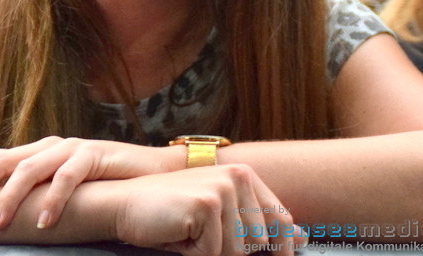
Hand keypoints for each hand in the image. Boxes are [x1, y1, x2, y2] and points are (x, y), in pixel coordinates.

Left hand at [0, 136, 175, 227]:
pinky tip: (43, 222)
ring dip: (10, 198)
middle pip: (3, 160)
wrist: (153, 171)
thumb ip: (36, 195)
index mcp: (37, 152)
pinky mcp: (95, 155)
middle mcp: (49, 146)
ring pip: (31, 169)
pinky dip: (54, 200)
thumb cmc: (104, 185)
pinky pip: (69, 178)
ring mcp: (71, 148)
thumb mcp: (63, 190)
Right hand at [113, 165, 305, 255]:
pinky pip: (212, 254)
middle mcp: (238, 177)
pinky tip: (178, 235)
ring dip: (210, 254)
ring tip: (188, 235)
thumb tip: (300, 237)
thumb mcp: (218, 213)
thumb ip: (255, 220)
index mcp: (244, 175)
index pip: (281, 220)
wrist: (123, 203)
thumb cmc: (170, 213)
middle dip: (231, 252)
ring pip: (237, 253)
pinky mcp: (207, 205)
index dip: (283, 249)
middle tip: (201, 238)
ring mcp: (223, 189)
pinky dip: (193, 254)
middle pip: (258, 243)